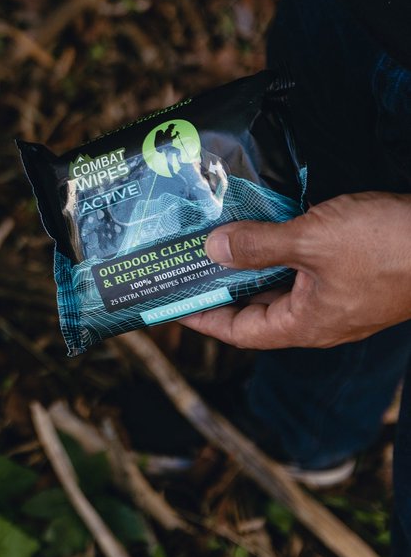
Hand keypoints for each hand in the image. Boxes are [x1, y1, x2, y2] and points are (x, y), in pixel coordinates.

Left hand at [183, 192, 410, 348]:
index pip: (240, 332)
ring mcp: (341, 298)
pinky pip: (305, 269)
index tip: (169, 303)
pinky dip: (280, 251)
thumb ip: (260, 245)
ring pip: (282, 286)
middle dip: (221, 286)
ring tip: (216, 238)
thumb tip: (213, 250)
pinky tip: (264, 225)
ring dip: (250, 264)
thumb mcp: (312, 240)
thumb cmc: (386, 246)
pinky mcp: (356, 275)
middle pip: (258, 310)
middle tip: (185, 262)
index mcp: (307, 325)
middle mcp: (321, 319)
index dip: (203, 318)